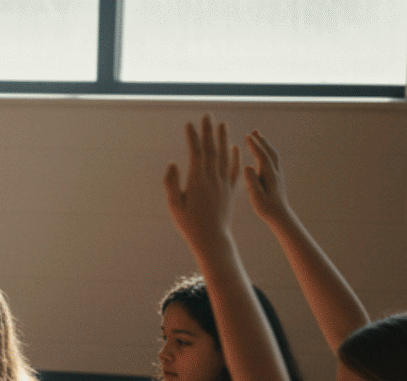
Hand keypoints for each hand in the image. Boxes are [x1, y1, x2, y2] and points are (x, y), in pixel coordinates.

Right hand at [162, 114, 240, 250]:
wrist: (211, 238)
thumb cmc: (189, 224)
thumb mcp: (174, 205)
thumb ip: (171, 183)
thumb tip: (172, 164)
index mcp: (198, 181)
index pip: (196, 153)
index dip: (193, 137)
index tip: (189, 124)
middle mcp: (213, 178)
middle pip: (212, 149)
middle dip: (209, 131)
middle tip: (207, 115)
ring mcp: (224, 183)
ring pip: (225, 156)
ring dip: (223, 138)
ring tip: (223, 124)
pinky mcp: (231, 190)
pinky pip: (234, 170)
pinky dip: (235, 157)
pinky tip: (235, 147)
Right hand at [241, 130, 295, 226]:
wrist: (280, 216)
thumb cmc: (266, 209)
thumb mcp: (257, 197)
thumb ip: (252, 181)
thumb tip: (247, 166)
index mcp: (269, 175)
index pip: (262, 155)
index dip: (254, 145)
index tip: (247, 136)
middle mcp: (276, 172)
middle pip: (270, 151)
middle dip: (261, 141)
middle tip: (254, 131)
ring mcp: (278, 174)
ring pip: (273, 154)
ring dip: (266, 144)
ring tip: (259, 137)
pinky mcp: (278, 177)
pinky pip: (273, 160)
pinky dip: (268, 151)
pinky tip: (263, 152)